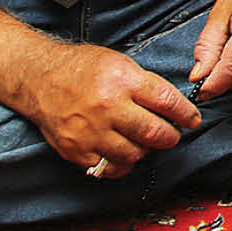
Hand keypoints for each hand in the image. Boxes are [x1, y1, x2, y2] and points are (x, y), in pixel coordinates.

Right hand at [22, 44, 199, 179]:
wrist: (39, 78)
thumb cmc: (83, 68)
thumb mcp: (119, 62)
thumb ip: (146, 85)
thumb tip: (174, 107)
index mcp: (122, 80)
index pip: (167, 102)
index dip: (186, 114)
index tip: (192, 120)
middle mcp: (107, 106)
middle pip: (154, 133)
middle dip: (170, 136)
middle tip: (170, 134)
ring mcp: (90, 131)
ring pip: (134, 154)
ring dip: (145, 150)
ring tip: (142, 141)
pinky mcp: (76, 150)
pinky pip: (109, 168)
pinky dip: (121, 163)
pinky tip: (122, 152)